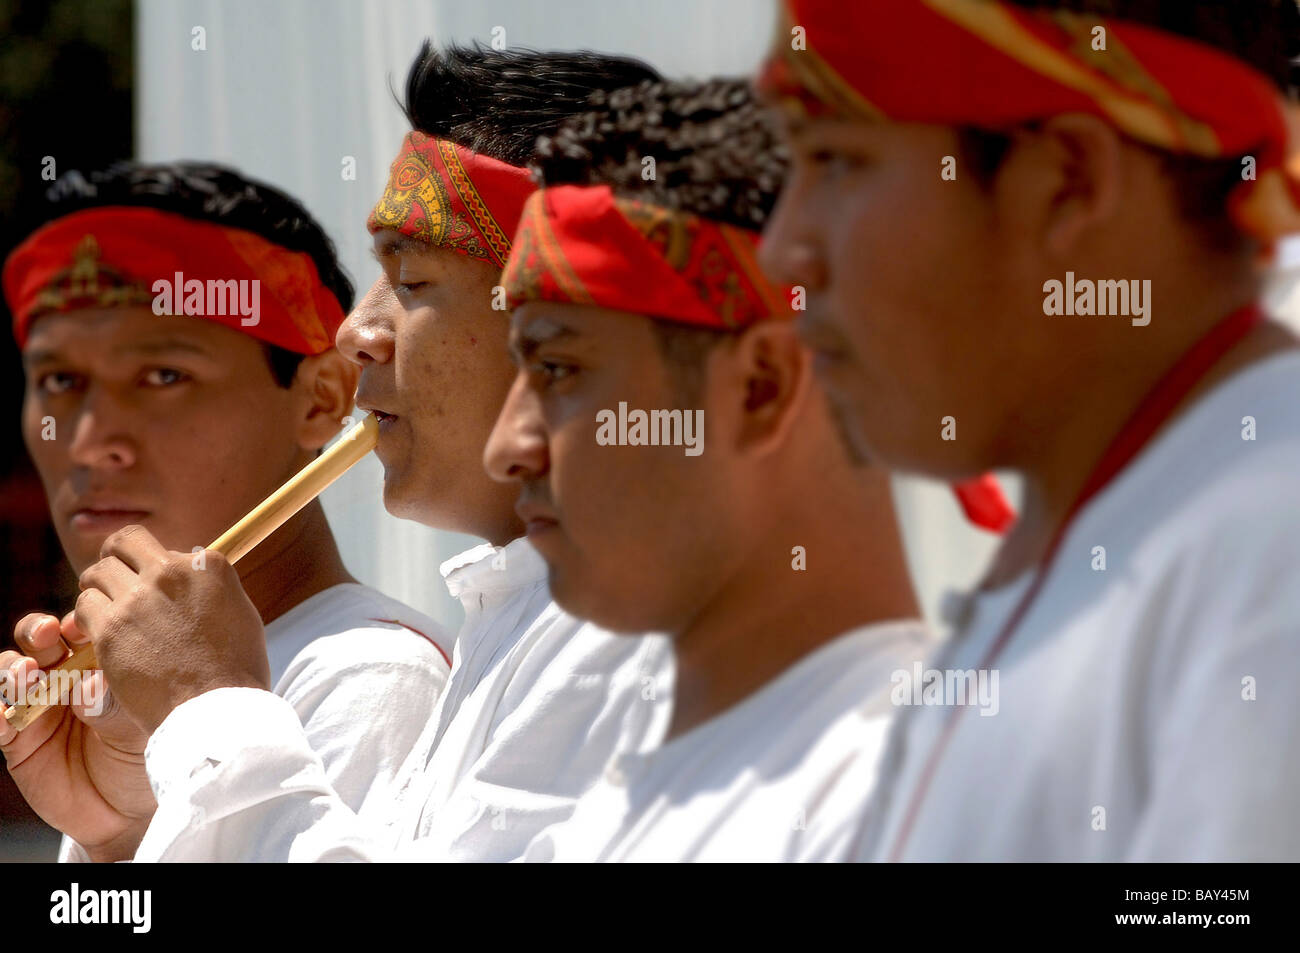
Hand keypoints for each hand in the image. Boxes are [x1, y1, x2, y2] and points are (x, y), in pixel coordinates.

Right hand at [0, 611, 154, 860]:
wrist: (128, 811)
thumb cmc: (145, 758)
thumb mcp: (138, 731)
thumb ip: (113, 708)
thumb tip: (89, 685)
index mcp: (102, 663)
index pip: (85, 630)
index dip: (80, 622)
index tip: (84, 624)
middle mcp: (65, 676)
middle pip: (41, 640)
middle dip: (39, 631)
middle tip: (48, 633)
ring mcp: (38, 706)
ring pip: (13, 674)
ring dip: (14, 669)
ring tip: (26, 674)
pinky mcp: (17, 740)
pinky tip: (2, 713)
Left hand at [75, 525, 270, 732]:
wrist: (217, 709)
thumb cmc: (236, 671)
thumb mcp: (239, 615)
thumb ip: (211, 589)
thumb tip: (194, 577)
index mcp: (208, 566)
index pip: (171, 549)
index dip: (160, 567)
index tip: (158, 588)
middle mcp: (171, 572)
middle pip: (126, 542)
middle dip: (117, 558)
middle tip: (116, 581)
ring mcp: (138, 598)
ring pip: (96, 573)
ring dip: (99, 590)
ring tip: (107, 612)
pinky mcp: (111, 627)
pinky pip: (83, 607)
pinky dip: (87, 619)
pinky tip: (100, 635)